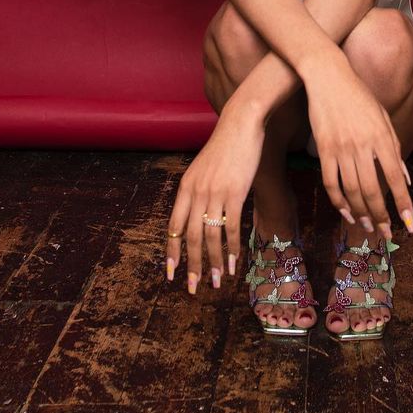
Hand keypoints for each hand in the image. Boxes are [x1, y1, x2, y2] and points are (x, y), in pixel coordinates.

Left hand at [163, 99, 264, 291]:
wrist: (240, 124)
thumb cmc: (224, 147)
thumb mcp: (203, 169)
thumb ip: (197, 191)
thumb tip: (196, 215)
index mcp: (185, 187)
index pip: (174, 227)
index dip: (172, 252)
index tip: (171, 274)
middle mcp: (196, 192)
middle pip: (191, 237)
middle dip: (192, 266)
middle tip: (194, 288)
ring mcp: (215, 193)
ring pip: (211, 236)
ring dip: (214, 262)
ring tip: (217, 281)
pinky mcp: (234, 192)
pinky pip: (231, 227)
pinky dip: (232, 248)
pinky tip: (234, 262)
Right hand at [304, 50, 412, 238]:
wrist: (328, 77)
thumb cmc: (359, 96)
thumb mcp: (383, 118)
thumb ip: (395, 149)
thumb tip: (406, 179)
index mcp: (381, 137)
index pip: (396, 178)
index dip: (403, 204)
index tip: (409, 224)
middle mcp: (362, 146)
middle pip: (373, 191)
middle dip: (382, 217)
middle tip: (387, 234)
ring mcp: (341, 148)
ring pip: (352, 191)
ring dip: (362, 214)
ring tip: (369, 227)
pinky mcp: (324, 149)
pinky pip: (331, 183)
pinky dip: (339, 202)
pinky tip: (347, 213)